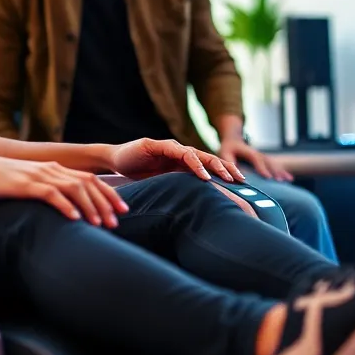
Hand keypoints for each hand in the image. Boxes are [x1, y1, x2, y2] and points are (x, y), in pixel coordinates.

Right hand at [0, 151, 127, 227]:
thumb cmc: (0, 179)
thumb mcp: (28, 183)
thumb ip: (46, 191)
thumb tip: (62, 209)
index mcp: (54, 168)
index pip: (90, 179)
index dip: (109, 194)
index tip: (122, 211)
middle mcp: (51, 169)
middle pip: (88, 184)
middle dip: (105, 204)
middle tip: (117, 223)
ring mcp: (38, 176)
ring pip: (74, 188)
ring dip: (90, 207)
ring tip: (100, 224)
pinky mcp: (25, 185)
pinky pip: (51, 194)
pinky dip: (65, 206)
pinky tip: (75, 219)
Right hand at [108, 138, 245, 183]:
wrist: (113, 160)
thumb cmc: (136, 172)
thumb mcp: (161, 184)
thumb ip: (177, 189)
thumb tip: (196, 209)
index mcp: (182, 162)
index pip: (209, 166)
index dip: (225, 173)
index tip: (241, 185)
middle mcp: (179, 153)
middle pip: (209, 158)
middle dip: (226, 168)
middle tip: (242, 181)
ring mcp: (170, 147)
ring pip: (198, 154)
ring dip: (213, 166)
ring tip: (226, 177)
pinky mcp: (157, 145)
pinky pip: (180, 152)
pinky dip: (192, 162)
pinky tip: (201, 173)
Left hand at [218, 136, 291, 180]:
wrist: (234, 140)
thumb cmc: (228, 148)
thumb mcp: (224, 154)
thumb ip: (229, 162)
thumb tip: (233, 173)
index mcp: (248, 151)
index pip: (256, 159)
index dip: (262, 168)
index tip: (267, 177)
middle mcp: (258, 153)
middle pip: (268, 161)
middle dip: (275, 171)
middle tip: (280, 180)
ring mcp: (263, 156)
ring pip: (274, 164)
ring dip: (281, 171)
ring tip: (288, 179)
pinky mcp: (265, 160)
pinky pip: (275, 166)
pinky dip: (282, 172)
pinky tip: (289, 179)